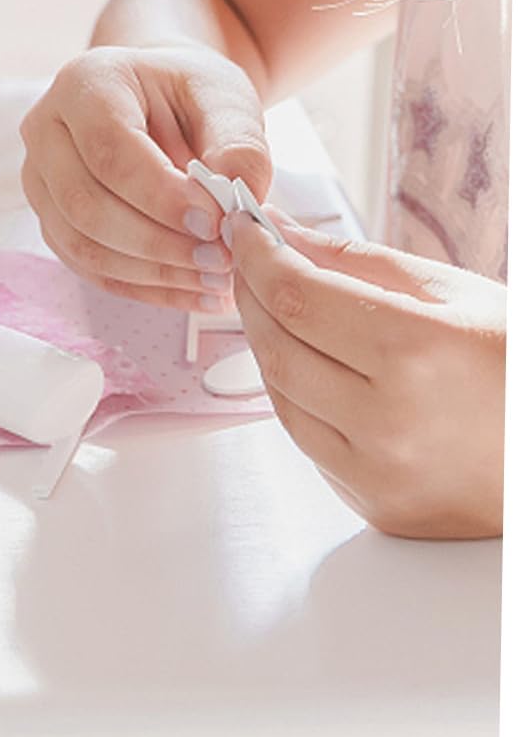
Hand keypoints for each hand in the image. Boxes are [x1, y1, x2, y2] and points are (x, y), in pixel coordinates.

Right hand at [19, 44, 270, 310]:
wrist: (159, 98)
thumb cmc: (189, 92)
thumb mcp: (226, 97)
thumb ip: (238, 143)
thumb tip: (238, 195)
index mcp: (84, 84)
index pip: (109, 150)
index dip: (160, 195)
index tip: (216, 221)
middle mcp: (44, 131)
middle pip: (84, 204)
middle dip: (157, 242)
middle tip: (221, 258)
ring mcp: (39, 180)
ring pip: (81, 244)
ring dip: (152, 272)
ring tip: (215, 280)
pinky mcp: (51, 221)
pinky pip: (89, 267)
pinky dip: (144, 287)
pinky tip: (194, 290)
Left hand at [228, 208, 504, 538]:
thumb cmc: (518, 365)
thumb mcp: (451, 292)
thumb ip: (353, 261)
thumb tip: (280, 231)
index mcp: (416, 353)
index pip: (296, 297)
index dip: (257, 256)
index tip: (244, 230)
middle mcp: (391, 421)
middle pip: (277, 347)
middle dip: (251, 296)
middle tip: (250, 264)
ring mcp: (381, 473)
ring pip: (280, 396)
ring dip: (266, 346)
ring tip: (277, 310)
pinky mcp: (377, 506)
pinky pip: (306, 440)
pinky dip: (295, 395)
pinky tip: (310, 365)